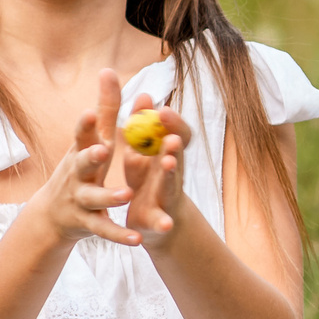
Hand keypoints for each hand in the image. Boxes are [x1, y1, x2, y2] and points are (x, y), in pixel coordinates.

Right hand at [27, 94, 138, 246]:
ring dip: (109, 197)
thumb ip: (105, 108)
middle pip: (81, 164)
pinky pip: (105, 230)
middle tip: (103, 150)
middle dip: (90, 156)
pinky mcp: (87, 224)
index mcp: (81, 151)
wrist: (53, 215)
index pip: (80, 134)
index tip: (90, 112)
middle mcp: (76, 174)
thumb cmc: (81, 168)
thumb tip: (108, 70)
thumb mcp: (91, 139)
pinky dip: (119, 236)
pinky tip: (136, 240)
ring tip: (127, 194)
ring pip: (94, 199)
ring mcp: (79, 200)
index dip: (85, 124)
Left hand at [119, 91, 191, 249]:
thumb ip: (141, 127)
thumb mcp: (140, 153)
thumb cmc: (146, 181)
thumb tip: (144, 94)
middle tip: (170, 133)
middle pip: (177, 156)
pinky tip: (165, 224)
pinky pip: (161, 221)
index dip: (173, 123)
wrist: (151, 221)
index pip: (177, 134)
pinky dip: (163, 222)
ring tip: (169, 162)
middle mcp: (172, 174)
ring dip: (171, 174)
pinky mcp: (157, 220)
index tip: (163, 109)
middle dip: (174, 145)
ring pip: (171, 184)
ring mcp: (167, 197)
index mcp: (165, 155)